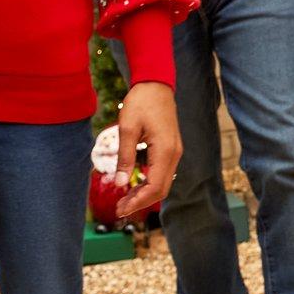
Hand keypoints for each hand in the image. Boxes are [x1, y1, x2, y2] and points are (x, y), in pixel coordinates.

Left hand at [113, 81, 181, 219]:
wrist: (155, 84)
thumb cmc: (140, 102)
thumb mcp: (127, 129)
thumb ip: (124, 157)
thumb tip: (119, 183)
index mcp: (165, 151)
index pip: (154, 187)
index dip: (138, 201)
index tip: (120, 209)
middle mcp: (174, 154)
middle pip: (161, 190)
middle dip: (140, 202)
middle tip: (119, 209)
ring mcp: (174, 152)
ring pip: (162, 183)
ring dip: (144, 194)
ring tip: (123, 200)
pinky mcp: (171, 149)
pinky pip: (162, 173)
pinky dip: (148, 183)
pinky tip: (133, 185)